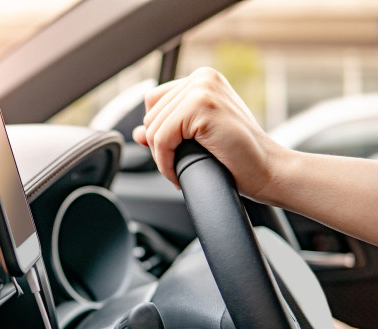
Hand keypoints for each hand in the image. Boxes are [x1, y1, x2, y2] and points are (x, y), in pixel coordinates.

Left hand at [132, 67, 285, 200]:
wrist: (269, 171)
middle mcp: (202, 78)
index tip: (172, 153)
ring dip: (162, 158)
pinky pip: (160, 139)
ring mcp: (202, 89)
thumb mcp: (196, 138)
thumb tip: (136, 133)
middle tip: (179, 165)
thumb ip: (167, 130)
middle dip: (159, 147)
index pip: (154, 101)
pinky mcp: (201, 107)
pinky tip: (178, 174)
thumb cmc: (239, 157)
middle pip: (150, 115)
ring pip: (153, 129)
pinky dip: (164, 163)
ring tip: (180, 170)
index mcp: (203, 79)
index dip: (157, 131)